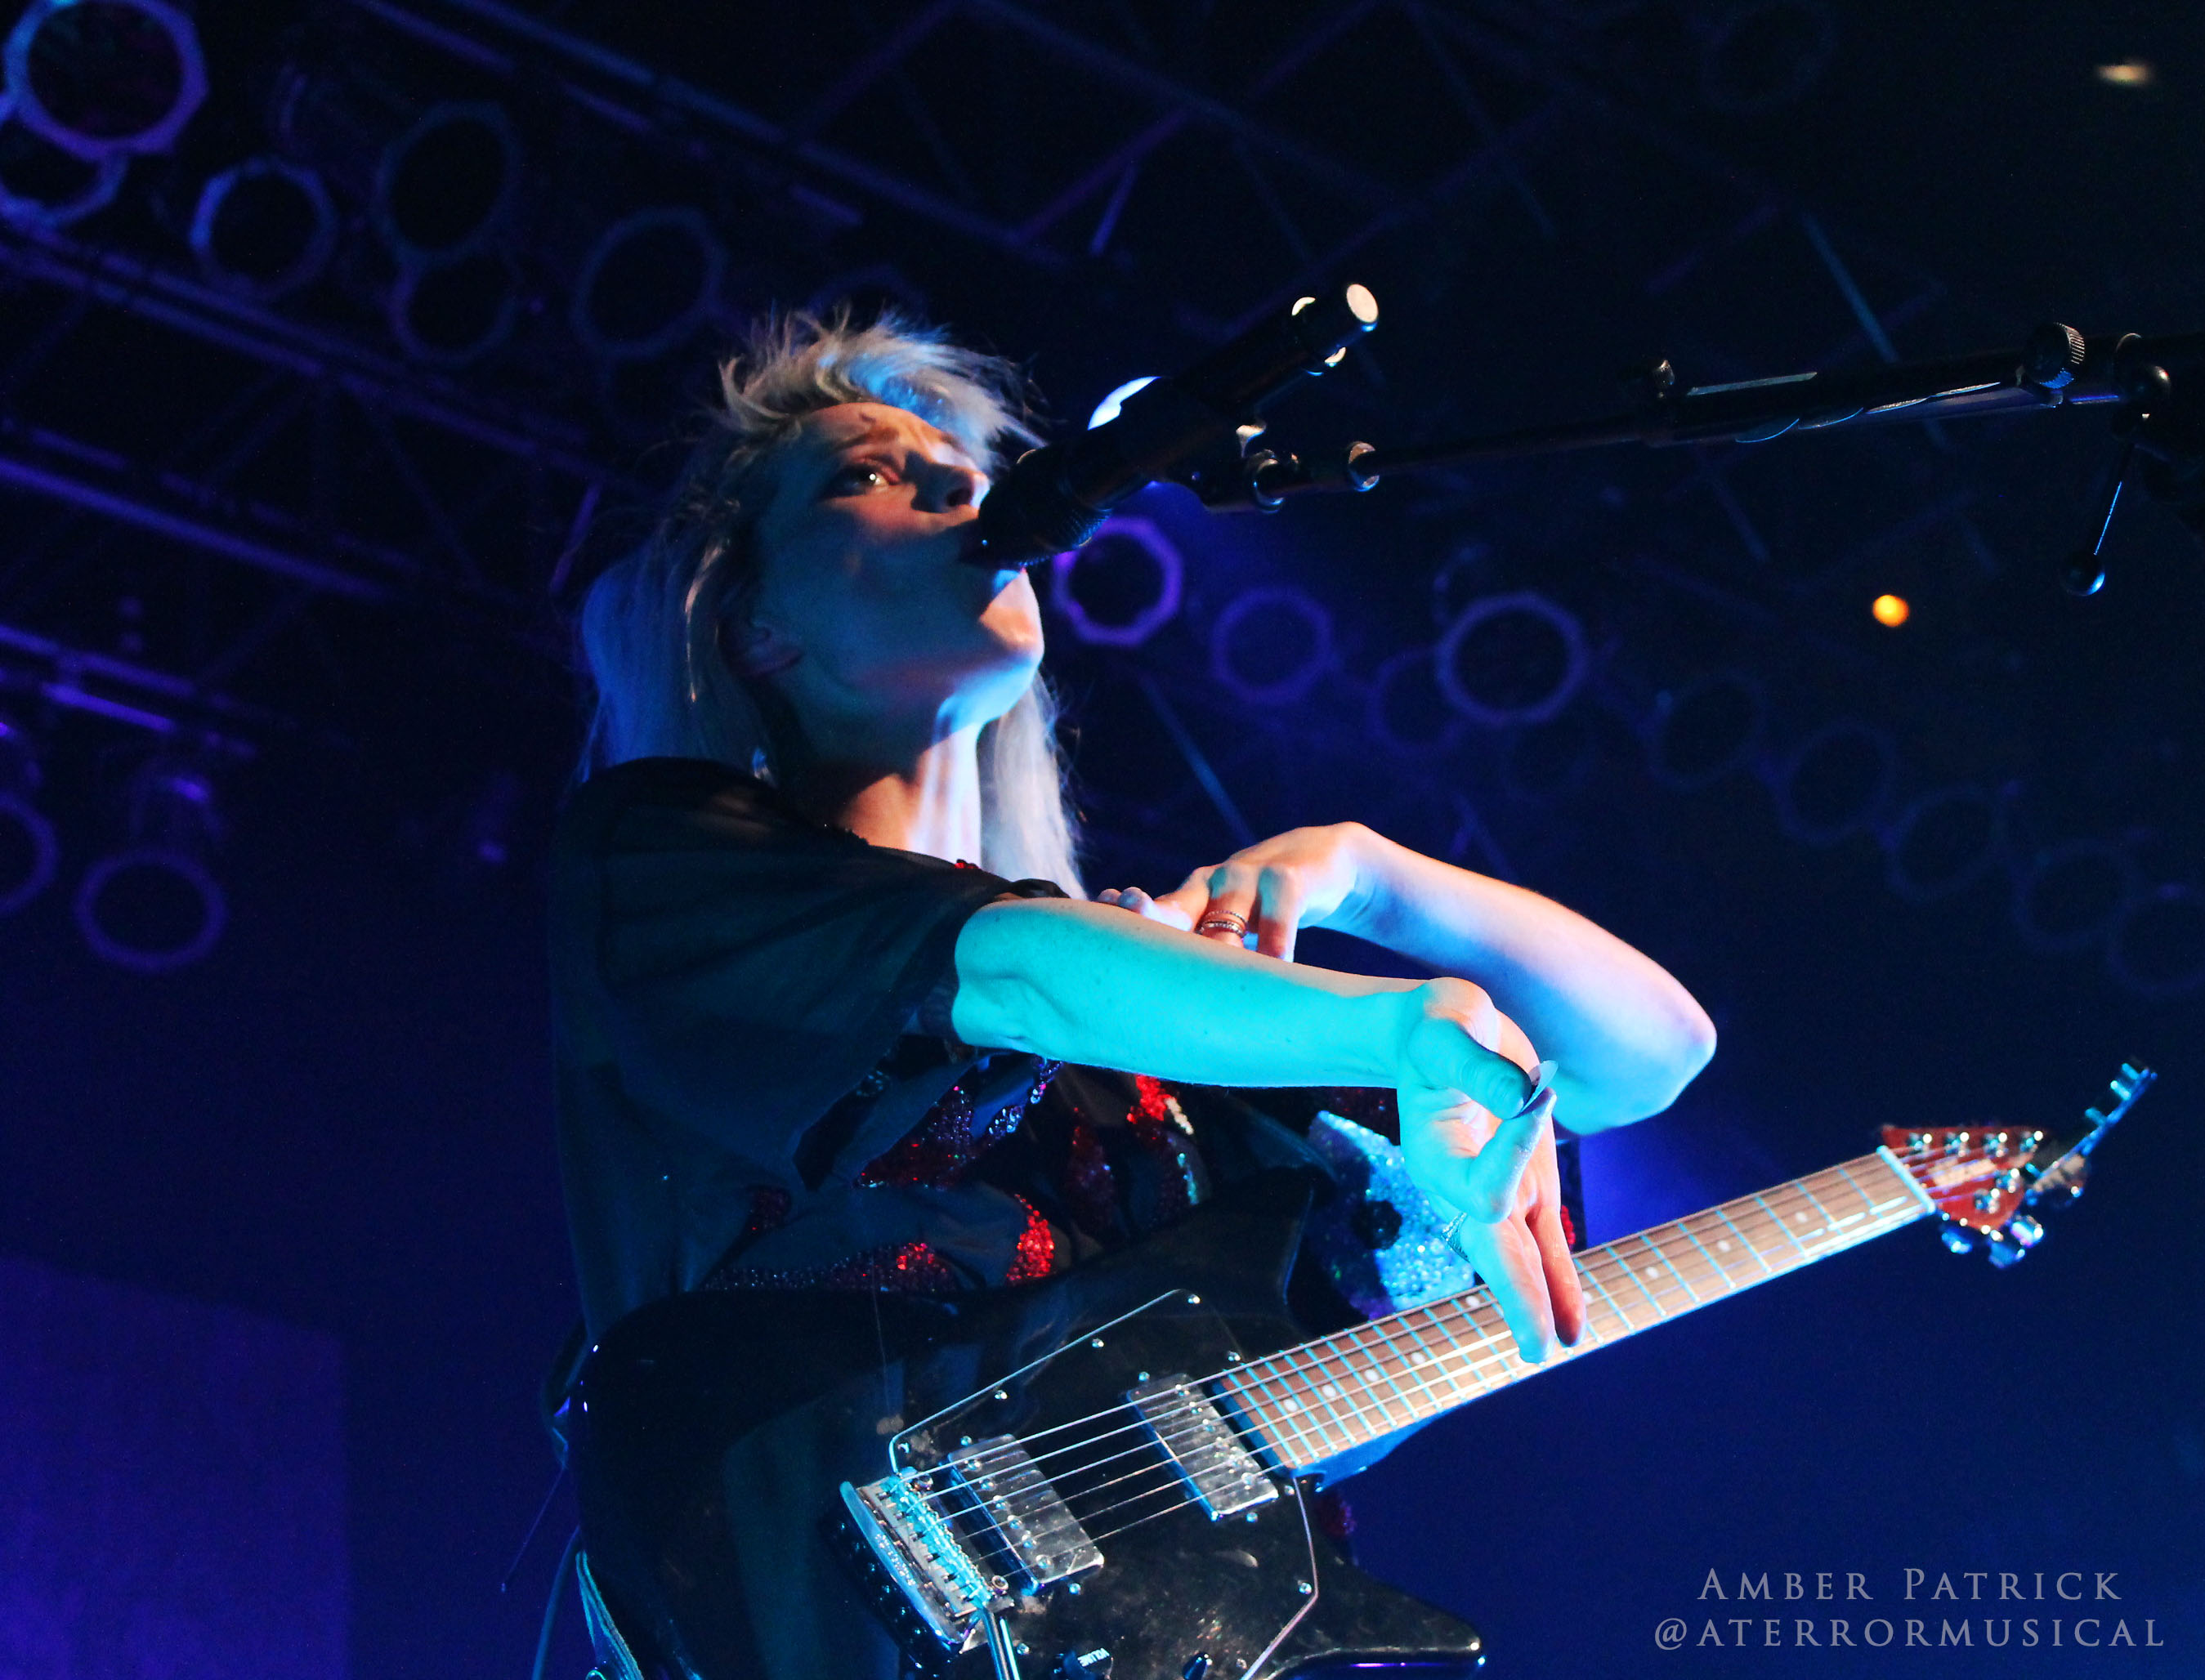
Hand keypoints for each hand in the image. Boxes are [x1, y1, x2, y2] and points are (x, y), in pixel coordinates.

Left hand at [1095, 823, 1375, 959]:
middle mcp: (1208, 886)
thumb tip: (1161, 1018)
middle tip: (1132, 945)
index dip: (1120, 928)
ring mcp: (1247, 876)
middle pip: (1172, 908)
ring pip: (1225, 914)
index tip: (1093, 938)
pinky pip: (1281, 906)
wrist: (1325, 861)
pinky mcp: (1289, 875)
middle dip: (1148, 924)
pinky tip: (1278, 966)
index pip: (1146, 917)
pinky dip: (1278, 939)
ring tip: (1216, 984)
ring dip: (1220, 949)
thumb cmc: (1265, 908)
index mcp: (1187, 901)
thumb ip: (1199, 958)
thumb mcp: (1231, 927)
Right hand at [1393, 979, 1584, 1363]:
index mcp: (1436, 1154)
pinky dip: (1558, 1283)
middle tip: (1538, 1349)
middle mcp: (1461, 1186)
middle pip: (1494, 1252)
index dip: (1515, 1150)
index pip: (1485, 1183)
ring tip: (1557, 1347)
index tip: (1537, 1090)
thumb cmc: (1436, 1027)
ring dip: (1539, 1302)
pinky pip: (1542, 1245)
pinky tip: (1575, 1327)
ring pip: (1519, 1260)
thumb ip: (1478, 1067)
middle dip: (1520, 1298)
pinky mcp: (1526, 1188)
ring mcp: (1496, 1192)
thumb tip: (1528, 1096)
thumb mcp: (1448, 1030)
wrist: (1433, 1035)